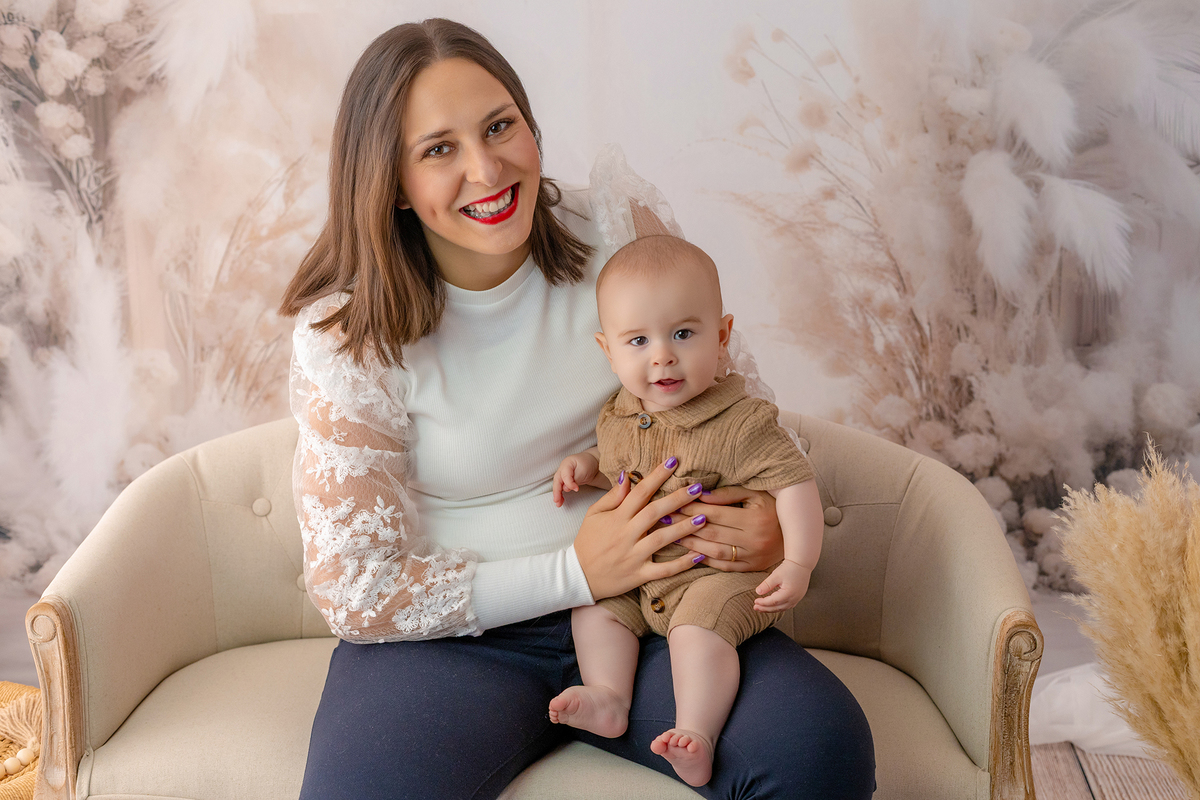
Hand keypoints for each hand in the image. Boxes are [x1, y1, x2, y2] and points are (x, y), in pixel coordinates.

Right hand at [553, 452, 600, 506]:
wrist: (592, 462)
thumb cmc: (588, 464)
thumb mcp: (584, 470)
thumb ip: (575, 479)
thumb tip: (565, 488)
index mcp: (567, 463)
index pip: (565, 475)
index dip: (569, 483)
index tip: (576, 489)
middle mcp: (562, 468)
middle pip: (557, 480)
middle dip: (556, 491)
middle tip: (557, 500)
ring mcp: (563, 474)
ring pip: (557, 485)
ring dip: (557, 494)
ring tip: (558, 504)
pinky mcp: (565, 480)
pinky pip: (560, 487)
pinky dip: (560, 494)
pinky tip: (561, 500)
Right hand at [574, 458, 709, 599]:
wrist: (578, 576)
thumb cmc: (588, 542)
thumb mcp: (594, 514)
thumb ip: (613, 496)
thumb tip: (628, 475)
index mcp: (617, 518)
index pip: (640, 492)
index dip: (657, 475)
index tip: (673, 461)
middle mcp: (626, 535)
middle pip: (655, 513)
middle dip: (677, 499)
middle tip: (698, 488)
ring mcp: (633, 556)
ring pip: (661, 540)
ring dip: (684, 528)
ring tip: (704, 517)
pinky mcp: (639, 575)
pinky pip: (663, 570)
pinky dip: (682, 564)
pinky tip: (699, 556)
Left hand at [672, 486, 782, 571]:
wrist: (798, 535)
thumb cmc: (772, 508)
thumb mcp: (755, 494)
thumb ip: (729, 494)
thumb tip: (702, 495)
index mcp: (755, 518)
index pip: (715, 513)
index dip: (691, 508)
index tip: (672, 503)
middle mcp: (755, 540)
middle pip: (711, 533)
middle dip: (684, 526)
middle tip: (663, 519)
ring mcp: (753, 557)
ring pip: (715, 552)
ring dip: (690, 545)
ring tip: (671, 536)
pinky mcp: (752, 568)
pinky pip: (724, 566)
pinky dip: (705, 560)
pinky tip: (689, 553)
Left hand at [754, 559, 811, 612]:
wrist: (801, 564)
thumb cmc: (789, 568)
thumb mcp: (776, 575)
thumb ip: (767, 585)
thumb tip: (758, 592)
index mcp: (789, 593)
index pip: (773, 602)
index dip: (763, 603)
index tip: (755, 601)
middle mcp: (794, 598)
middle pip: (777, 607)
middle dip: (765, 608)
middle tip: (756, 607)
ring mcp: (797, 599)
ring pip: (782, 608)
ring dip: (771, 609)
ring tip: (762, 608)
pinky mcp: (798, 597)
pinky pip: (787, 606)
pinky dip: (778, 607)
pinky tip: (773, 606)